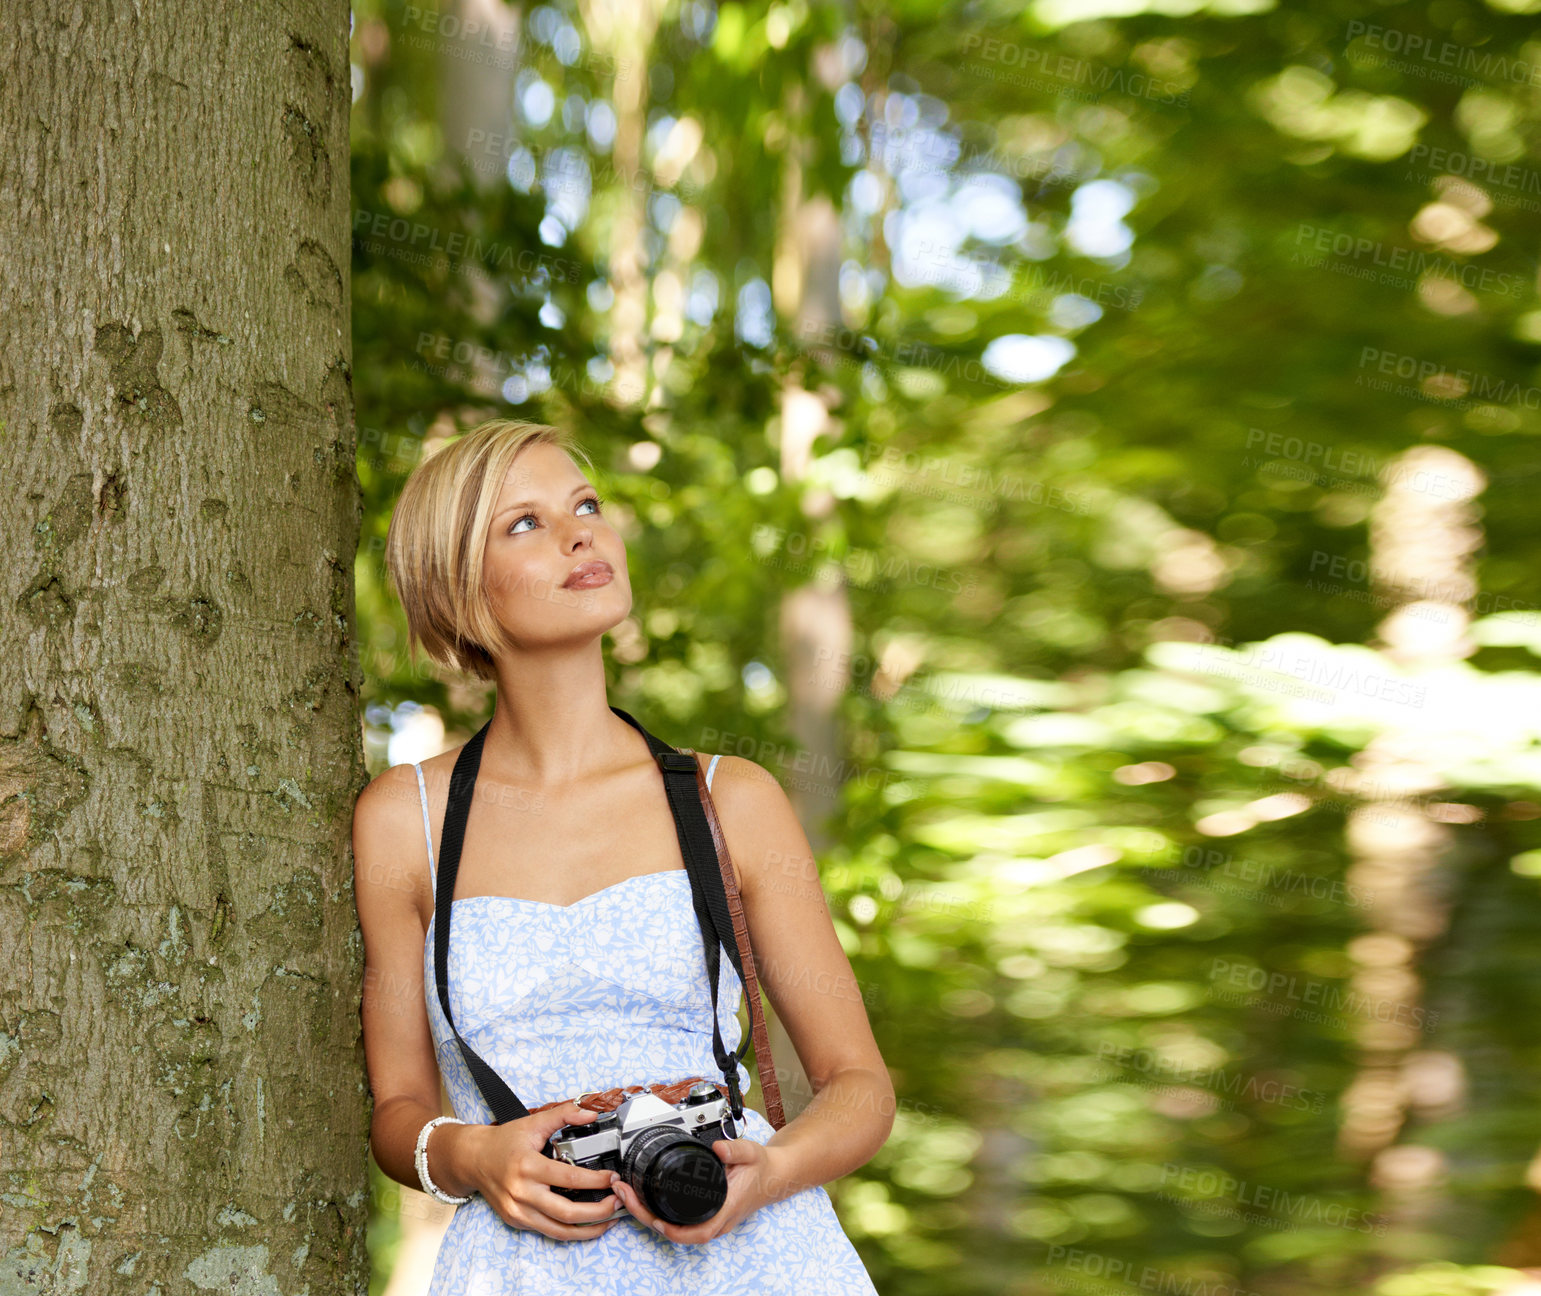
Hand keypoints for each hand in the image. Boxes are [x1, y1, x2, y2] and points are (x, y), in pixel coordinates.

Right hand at [465, 1101, 623, 1240]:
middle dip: (599, 1212)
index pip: (569, 1179)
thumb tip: (591, 1113)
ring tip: (610, 1218)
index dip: (596, 1181)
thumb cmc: (504, 1141)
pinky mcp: (517, 1221)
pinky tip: (587, 1225)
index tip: (613, 1178)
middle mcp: (522, 1193)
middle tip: (619, 1201)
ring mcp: (518, 1211)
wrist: (473, 1159)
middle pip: (568, 1213)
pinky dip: (571, 1232)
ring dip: (589, 1229)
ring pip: (560, 1230)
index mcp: (528, 1166)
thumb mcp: (533, 1122)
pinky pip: (549, 1232)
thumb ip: (563, 1114)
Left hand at [610, 1137, 783, 1244]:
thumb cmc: (762, 1168)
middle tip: (626, 1195)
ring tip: (628, 1195)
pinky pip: (681, 1222)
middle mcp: (718, 1219)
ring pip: (677, 1229)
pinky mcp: (708, 1214)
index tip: (653, 1218)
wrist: (774, 1174)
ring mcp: (713, 1219)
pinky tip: (647, 1201)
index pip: (698, 1232)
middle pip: (679, 1233)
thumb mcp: (751, 1153)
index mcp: (726, 1208)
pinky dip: (661, 1214)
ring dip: (650, 1216)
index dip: (673, 1230)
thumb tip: (717, 1148)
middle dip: (648, 1218)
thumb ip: (735, 1149)